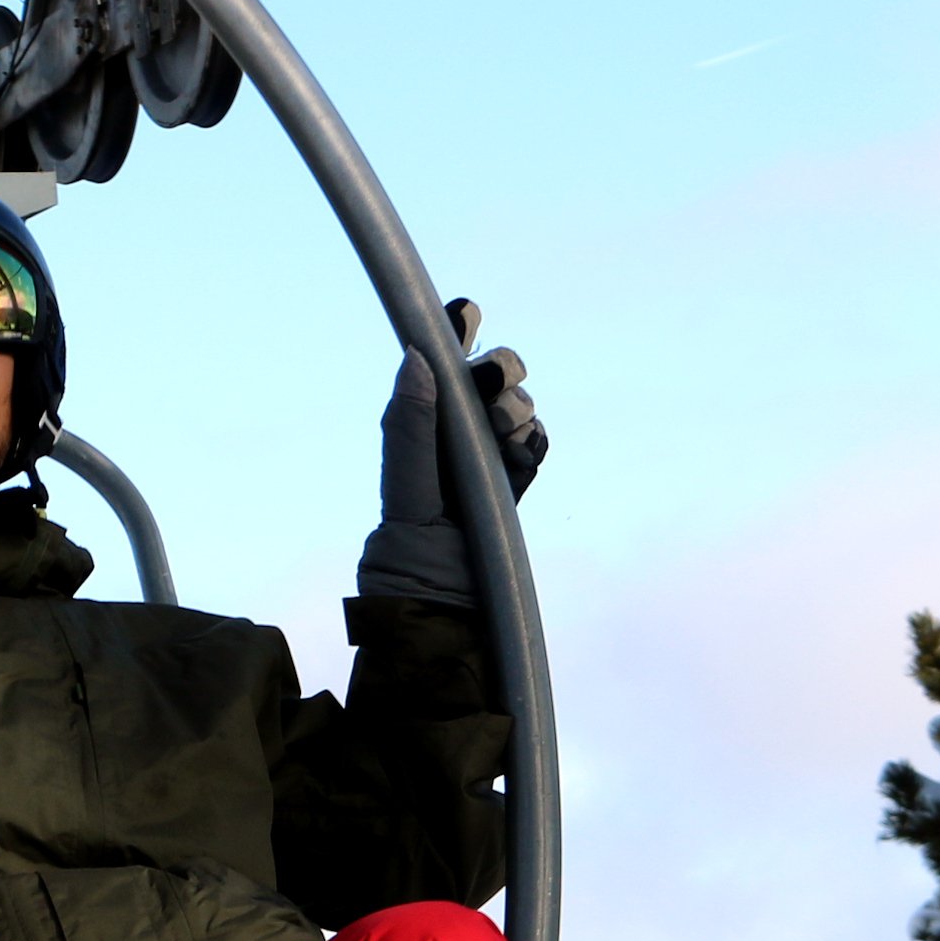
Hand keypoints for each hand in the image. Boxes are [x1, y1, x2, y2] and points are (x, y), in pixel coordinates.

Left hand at [356, 299, 546, 607]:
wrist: (450, 630)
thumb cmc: (411, 573)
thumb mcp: (405, 498)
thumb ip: (410, 433)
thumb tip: (415, 358)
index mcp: (415, 440)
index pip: (435, 376)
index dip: (452, 338)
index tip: (465, 310)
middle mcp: (449, 449)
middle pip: (483, 386)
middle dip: (496, 373)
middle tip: (492, 387)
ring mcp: (485, 470)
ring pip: (513, 412)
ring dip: (516, 409)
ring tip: (507, 434)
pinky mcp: (513, 494)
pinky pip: (533, 449)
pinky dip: (534, 440)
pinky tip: (526, 449)